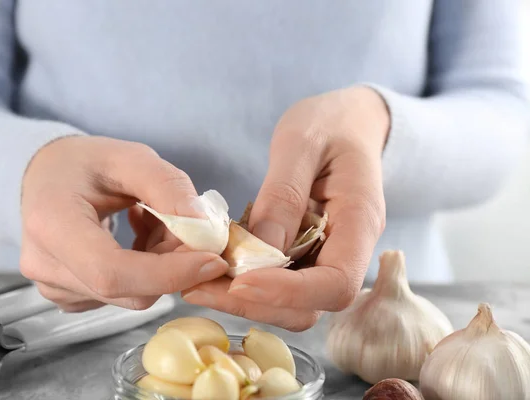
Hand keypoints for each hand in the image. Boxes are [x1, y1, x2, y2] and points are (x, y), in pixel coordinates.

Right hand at [20, 136, 228, 311]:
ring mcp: (55, 286)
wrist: (46, 175)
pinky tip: (139, 238)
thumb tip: (204, 228)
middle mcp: (45, 265)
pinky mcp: (69, 297)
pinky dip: (148, 271)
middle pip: (130, 290)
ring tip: (152, 221)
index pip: (112, 271)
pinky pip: (124, 295)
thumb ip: (168, 186)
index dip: (168, 273)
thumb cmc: (84, 162)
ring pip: (133, 295)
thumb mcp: (129, 157)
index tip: (212, 260)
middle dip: (174, 264)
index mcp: (51, 224)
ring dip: (162, 265)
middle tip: (184, 225)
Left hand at [181, 86, 388, 330]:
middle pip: (311, 306)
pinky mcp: (308, 255)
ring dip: (247, 302)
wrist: (347, 122)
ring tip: (199, 283)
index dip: (289, 292)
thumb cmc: (328, 123)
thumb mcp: (300, 144)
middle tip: (199, 287)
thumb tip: (258, 251)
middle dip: (256, 303)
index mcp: (361, 220)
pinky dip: (248, 286)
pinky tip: (215, 269)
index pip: (337, 283)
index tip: (239, 281)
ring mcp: (328, 256)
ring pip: (293, 305)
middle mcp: (349, 250)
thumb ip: (282, 196)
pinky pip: (282, 285)